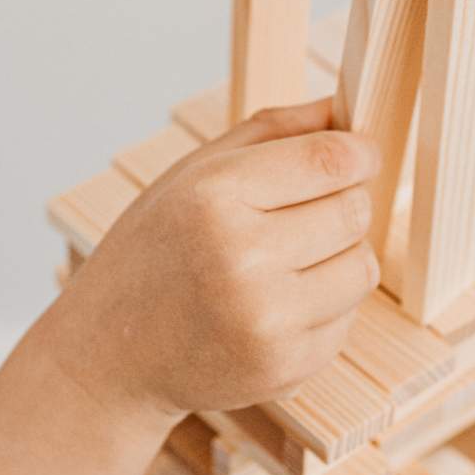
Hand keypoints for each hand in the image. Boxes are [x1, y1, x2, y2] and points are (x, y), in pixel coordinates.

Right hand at [51, 97, 380, 418]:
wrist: (111, 355)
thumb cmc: (152, 254)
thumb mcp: (191, 174)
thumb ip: (271, 132)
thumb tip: (342, 108)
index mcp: (214, 196)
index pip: (331, 160)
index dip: (359, 152)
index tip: (358, 155)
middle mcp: (243, 257)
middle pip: (356, 210)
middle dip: (343, 204)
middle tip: (302, 214)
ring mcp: (268, 319)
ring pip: (363, 266)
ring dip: (340, 258)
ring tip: (286, 263)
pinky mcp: (287, 366)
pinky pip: (348, 317)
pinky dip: (325, 306)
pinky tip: (275, 306)